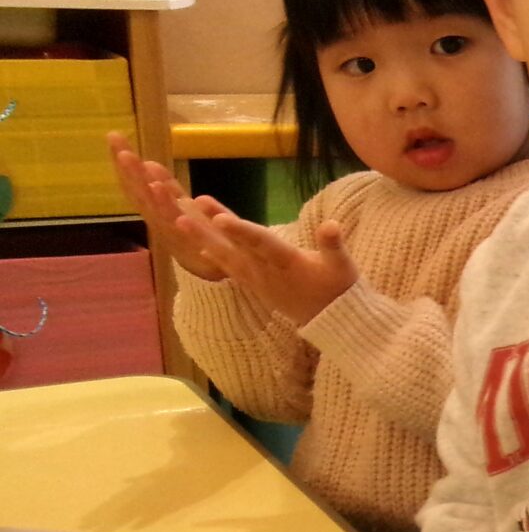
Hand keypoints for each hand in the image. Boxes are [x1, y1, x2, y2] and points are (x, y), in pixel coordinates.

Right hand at [105, 132, 224, 280]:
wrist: (231, 267)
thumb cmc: (206, 236)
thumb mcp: (185, 208)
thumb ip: (168, 190)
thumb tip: (149, 165)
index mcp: (164, 209)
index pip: (140, 183)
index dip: (126, 163)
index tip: (114, 136)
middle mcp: (165, 220)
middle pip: (143, 193)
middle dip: (130, 169)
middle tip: (117, 143)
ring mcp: (178, 233)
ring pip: (158, 209)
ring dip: (148, 186)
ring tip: (140, 163)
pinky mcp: (194, 245)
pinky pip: (180, 226)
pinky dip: (168, 209)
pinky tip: (159, 190)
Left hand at [173, 197, 358, 326]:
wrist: (332, 320)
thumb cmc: (339, 288)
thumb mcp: (343, 265)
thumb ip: (333, 244)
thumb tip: (331, 224)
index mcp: (288, 262)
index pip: (261, 243)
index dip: (241, 231)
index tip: (219, 219)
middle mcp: (267, 272)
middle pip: (235, 246)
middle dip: (210, 229)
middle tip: (186, 210)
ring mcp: (259, 281)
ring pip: (228, 256)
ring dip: (203, 239)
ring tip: (181, 221)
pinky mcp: (257, 287)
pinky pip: (232, 270)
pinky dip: (215, 258)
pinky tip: (200, 248)